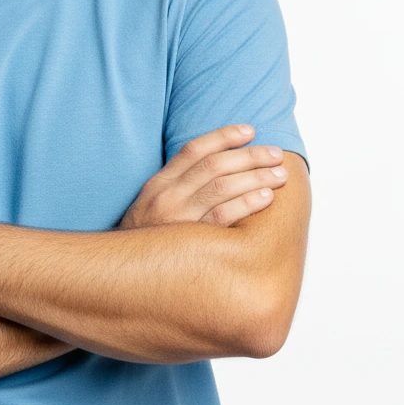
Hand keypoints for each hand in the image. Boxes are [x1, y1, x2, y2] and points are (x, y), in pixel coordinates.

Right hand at [118, 124, 287, 229]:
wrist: (124, 273)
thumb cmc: (148, 238)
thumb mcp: (153, 204)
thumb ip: (179, 186)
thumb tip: (219, 168)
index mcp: (159, 183)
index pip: (194, 150)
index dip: (223, 136)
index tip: (250, 130)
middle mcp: (167, 196)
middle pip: (214, 166)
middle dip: (249, 156)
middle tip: (276, 154)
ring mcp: (178, 218)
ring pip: (222, 187)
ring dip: (256, 177)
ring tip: (279, 175)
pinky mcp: (190, 242)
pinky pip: (223, 217)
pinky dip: (247, 203)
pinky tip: (266, 198)